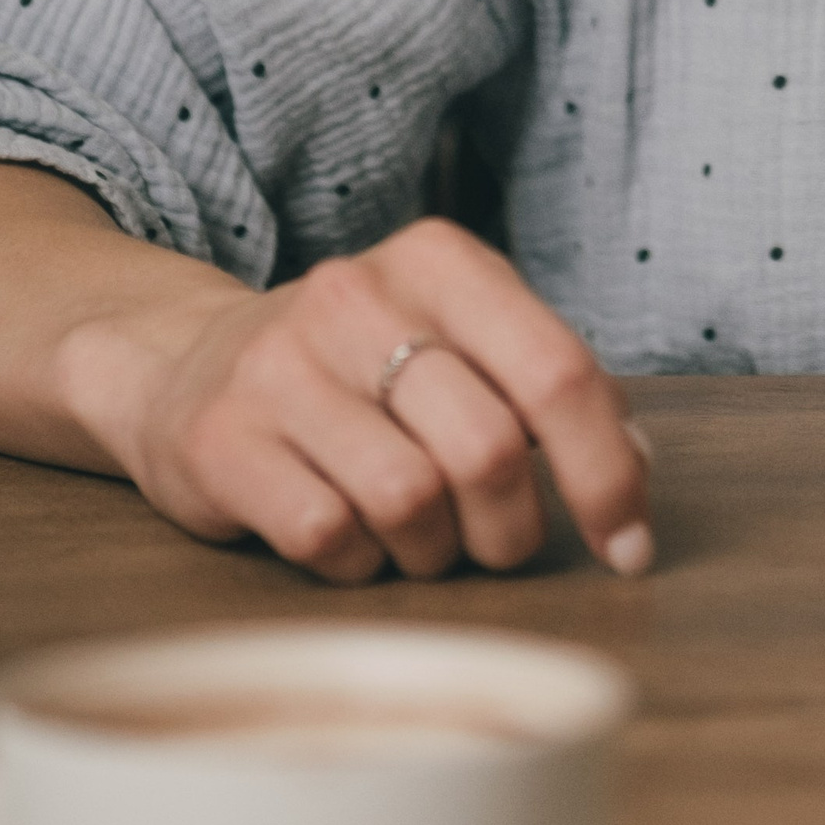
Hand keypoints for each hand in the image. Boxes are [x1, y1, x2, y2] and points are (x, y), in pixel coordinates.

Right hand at [66, 217, 653, 587]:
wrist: (187, 365)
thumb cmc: (362, 370)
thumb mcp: (458, 344)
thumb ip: (545, 392)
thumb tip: (636, 468)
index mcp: (440, 262)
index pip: (558, 372)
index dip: (608, 475)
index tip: (628, 549)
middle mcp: (357, 297)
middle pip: (489, 449)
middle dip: (512, 529)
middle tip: (495, 543)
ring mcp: (279, 366)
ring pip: (411, 501)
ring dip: (433, 550)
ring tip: (416, 534)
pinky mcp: (219, 439)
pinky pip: (330, 537)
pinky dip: (358, 562)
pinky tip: (347, 536)